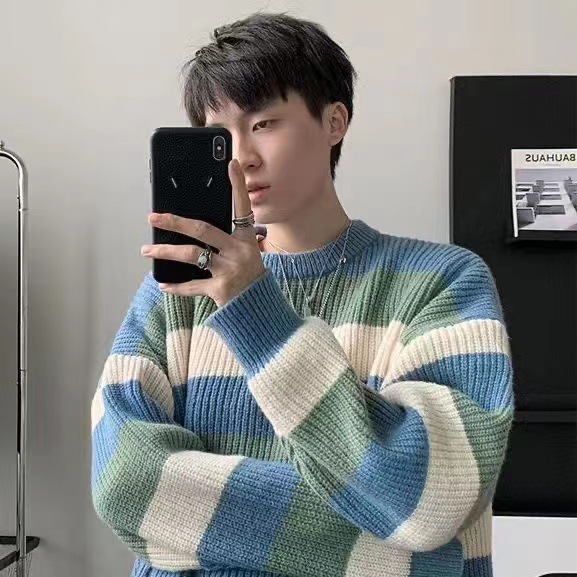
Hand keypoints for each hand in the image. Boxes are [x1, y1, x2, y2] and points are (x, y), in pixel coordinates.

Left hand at [141, 158, 265, 307]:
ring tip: (147, 251)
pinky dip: (176, 287)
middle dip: (174, 222)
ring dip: (165, 252)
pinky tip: (163, 284)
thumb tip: (192, 227)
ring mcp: (229, 270)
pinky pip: (192, 285)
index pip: (242, 207)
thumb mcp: (245, 254)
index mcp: (245, 239)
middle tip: (153, 217)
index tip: (231, 164)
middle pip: (202, 229)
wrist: (259, 309)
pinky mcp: (220, 289)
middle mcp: (238, 251)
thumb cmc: (248, 277)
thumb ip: (226, 241)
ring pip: (191, 255)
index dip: (238, 185)